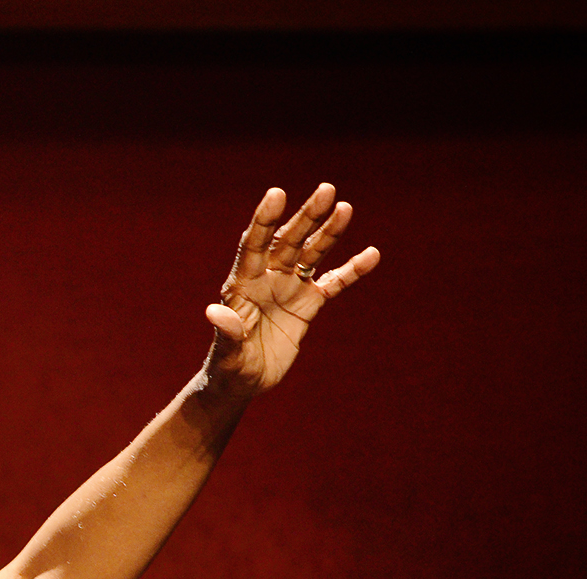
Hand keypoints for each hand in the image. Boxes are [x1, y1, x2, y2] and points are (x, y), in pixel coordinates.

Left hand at [202, 184, 379, 396]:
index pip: (254, 245)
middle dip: (306, 217)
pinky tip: (372, 254)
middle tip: (326, 190)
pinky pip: (334, 283)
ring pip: (312, 254)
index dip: (265, 220)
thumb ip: (226, 332)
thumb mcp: (226, 354)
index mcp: (242, 284)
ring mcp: (289, 288)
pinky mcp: (308, 304)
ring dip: (329, 232)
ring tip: (345, 209)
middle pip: (288, 241)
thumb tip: (215, 312)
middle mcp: (267, 279)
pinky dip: (352, 270)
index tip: (277, 193)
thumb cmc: (228, 367)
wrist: (244, 381)